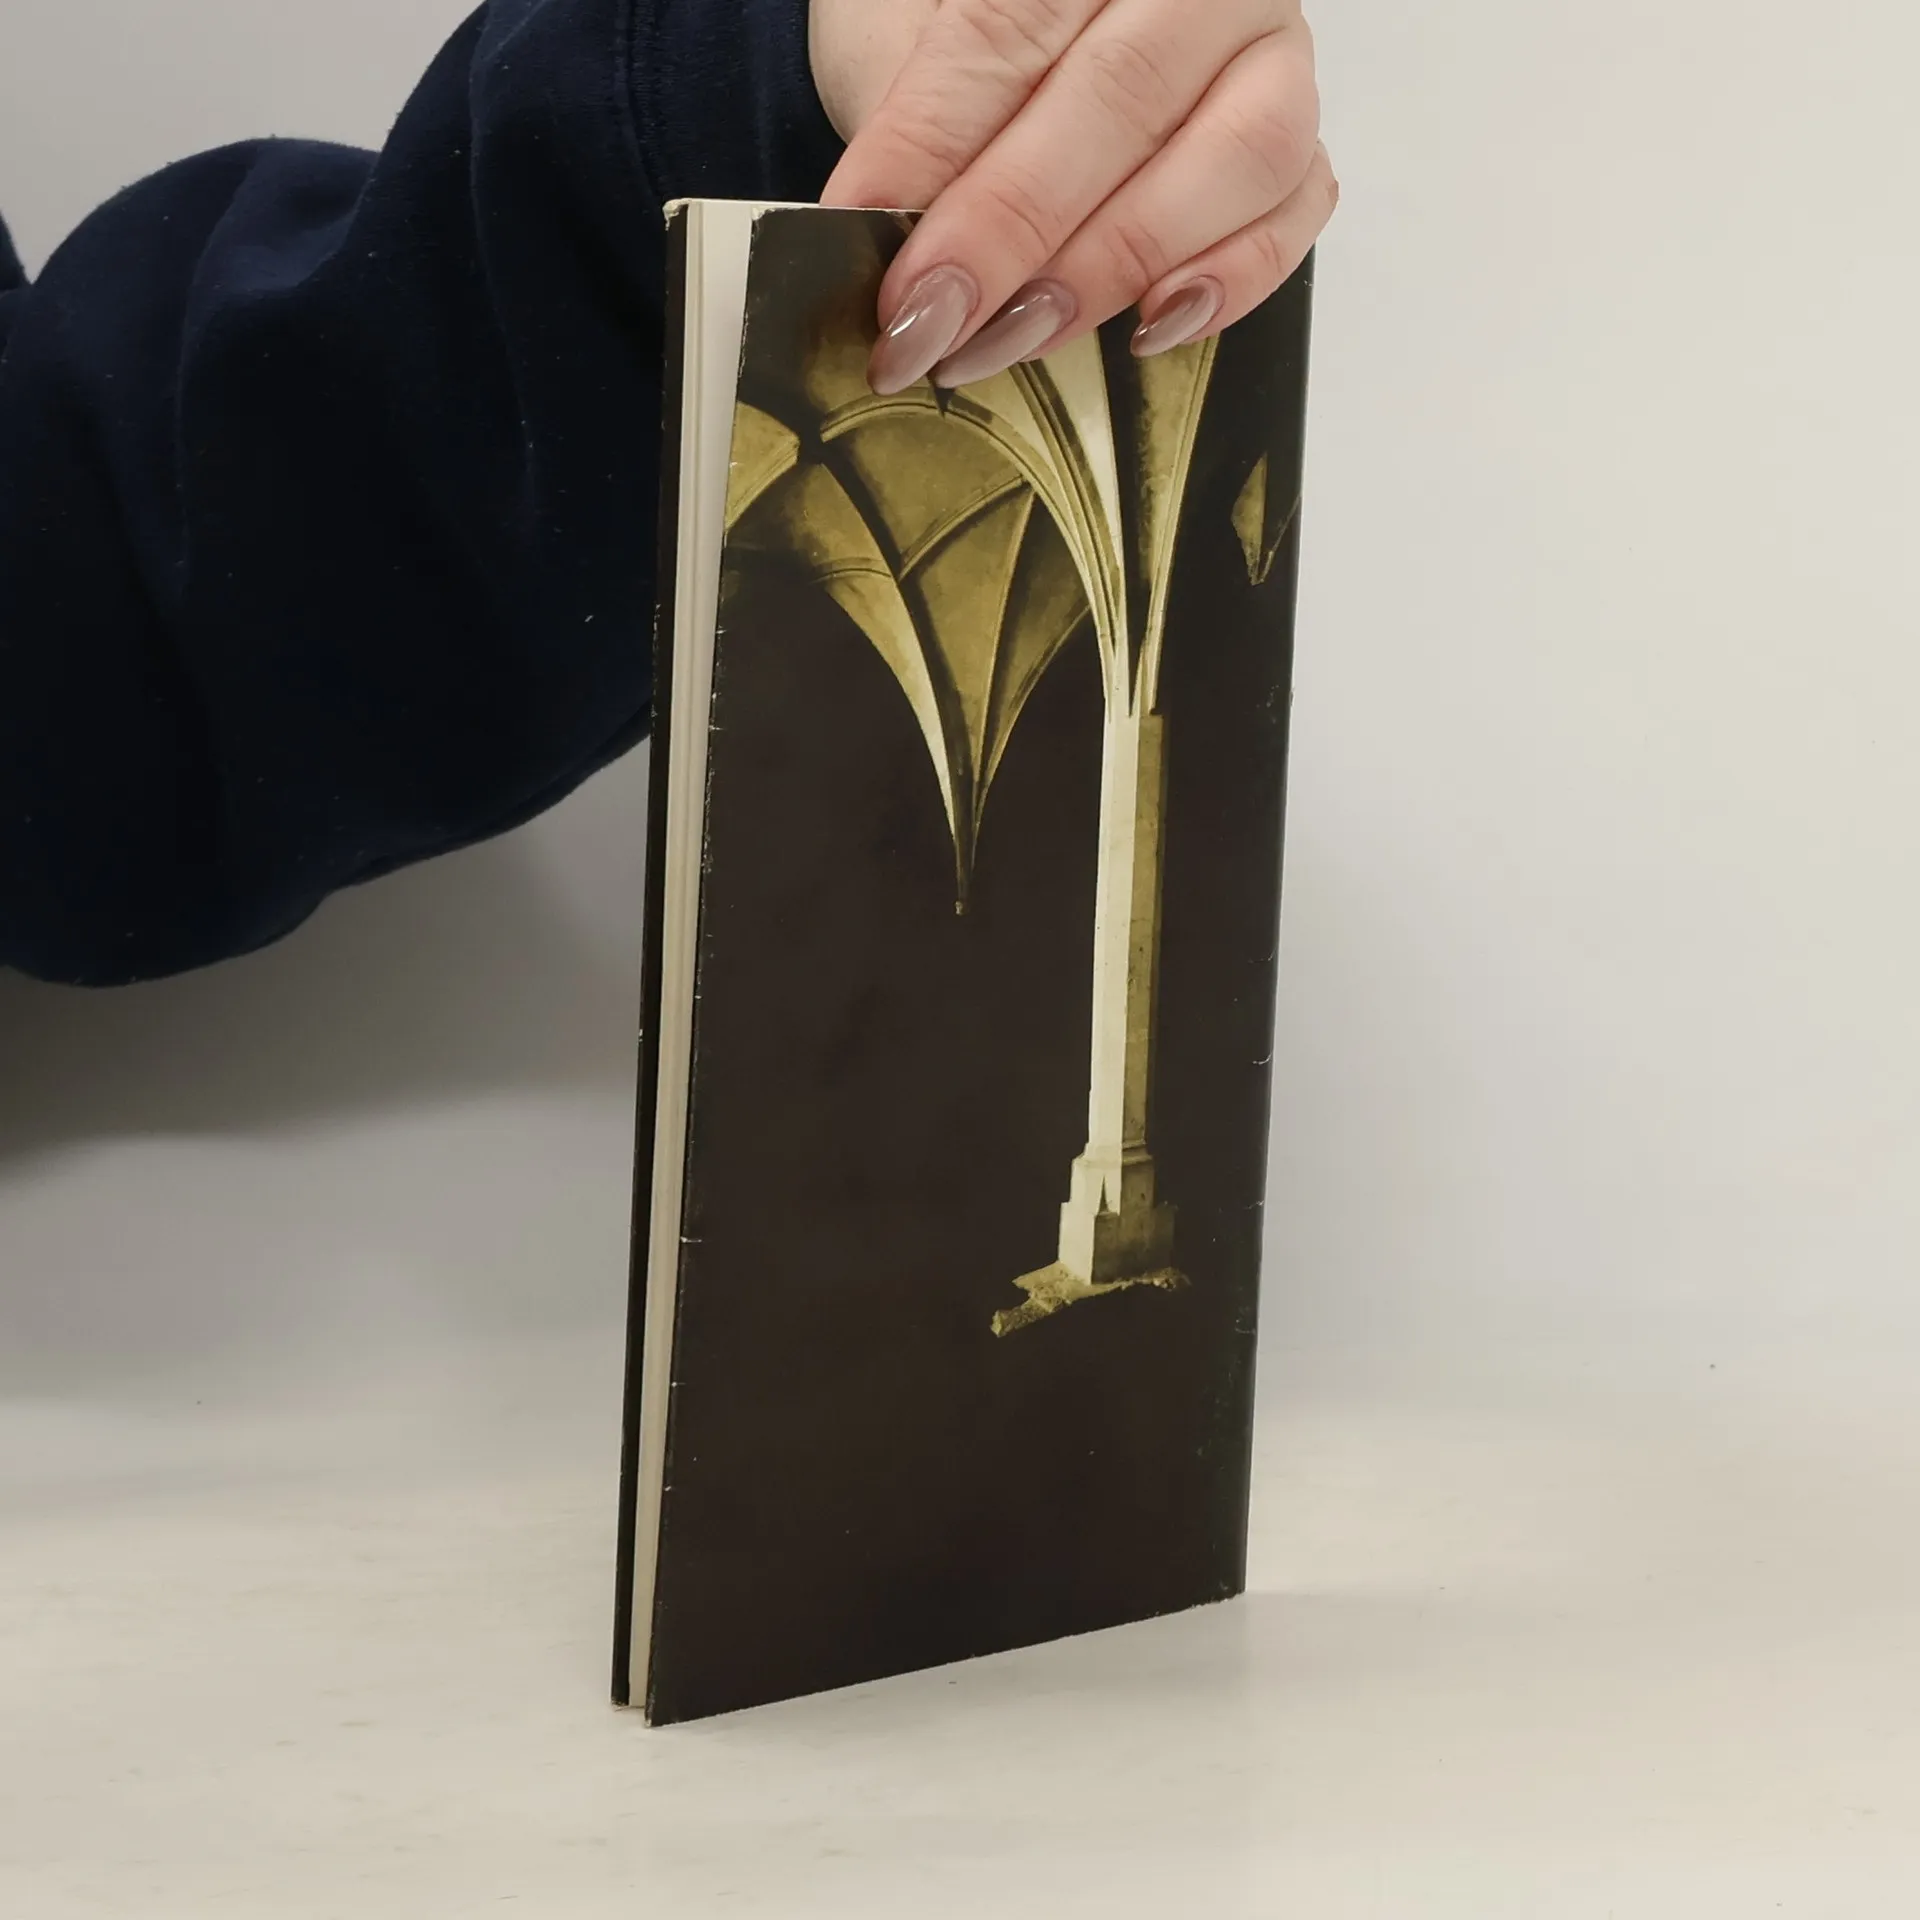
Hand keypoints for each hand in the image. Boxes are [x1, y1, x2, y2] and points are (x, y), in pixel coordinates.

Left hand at [810, 0, 1335, 394]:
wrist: (1048, 47)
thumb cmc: (980, 40)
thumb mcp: (903, 41)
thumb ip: (906, 125)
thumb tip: (876, 236)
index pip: (1005, 32)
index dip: (931, 151)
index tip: (870, 244)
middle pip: (1120, 96)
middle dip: (1012, 232)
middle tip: (936, 325)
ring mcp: (1269, 55)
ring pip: (1238, 154)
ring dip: (1117, 264)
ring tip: (1022, 334)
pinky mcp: (1300, 145)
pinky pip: (1296, 209)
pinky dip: (1229, 280)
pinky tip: (1146, 327)